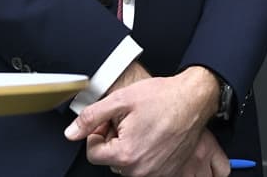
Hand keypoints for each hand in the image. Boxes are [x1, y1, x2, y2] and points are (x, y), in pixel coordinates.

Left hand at [64, 66, 219, 175]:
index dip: (98, 132)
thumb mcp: (121, 100)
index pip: (93, 153)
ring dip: (129, 146)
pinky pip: (144, 166)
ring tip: (142, 126)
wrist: (194, 99)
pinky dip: (144, 152)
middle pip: (110, 159)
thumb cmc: (163, 97)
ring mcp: (155, 173)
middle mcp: (140, 170)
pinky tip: (152, 135)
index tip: (110, 120)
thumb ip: (91, 117)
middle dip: (114, 139)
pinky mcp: (167, 171)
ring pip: (127, 163)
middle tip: (128, 120)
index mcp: (125, 154)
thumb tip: (71, 133)